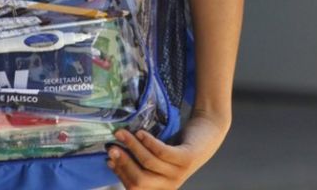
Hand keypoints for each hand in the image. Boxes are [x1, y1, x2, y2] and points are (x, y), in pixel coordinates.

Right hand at [106, 116, 228, 189]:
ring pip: (148, 163)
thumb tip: (114, 157)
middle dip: (123, 163)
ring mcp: (180, 172)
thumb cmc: (178, 145)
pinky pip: (162, 152)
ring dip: (132, 146)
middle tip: (112, 146)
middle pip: (140, 180)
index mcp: (161, 187)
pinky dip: (148, 142)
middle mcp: (171, 184)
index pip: (135, 187)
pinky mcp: (186, 158)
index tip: (108, 158)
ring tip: (122, 132)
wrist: (207, 132)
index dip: (120, 173)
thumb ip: (141, 161)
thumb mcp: (158, 158)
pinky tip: (141, 132)